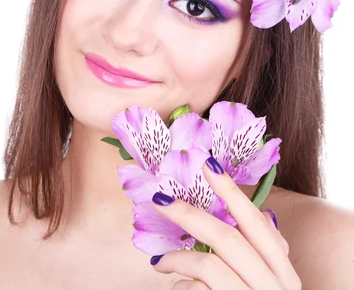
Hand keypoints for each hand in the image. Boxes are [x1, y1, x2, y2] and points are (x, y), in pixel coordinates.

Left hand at [149, 157, 300, 289]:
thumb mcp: (265, 283)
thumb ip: (259, 254)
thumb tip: (252, 215)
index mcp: (282, 273)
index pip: (257, 224)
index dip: (232, 192)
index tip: (208, 163)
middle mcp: (275, 287)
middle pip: (229, 239)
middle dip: (190, 214)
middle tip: (159, 198)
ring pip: (210, 266)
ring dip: (177, 258)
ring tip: (159, 261)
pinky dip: (182, 288)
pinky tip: (177, 289)